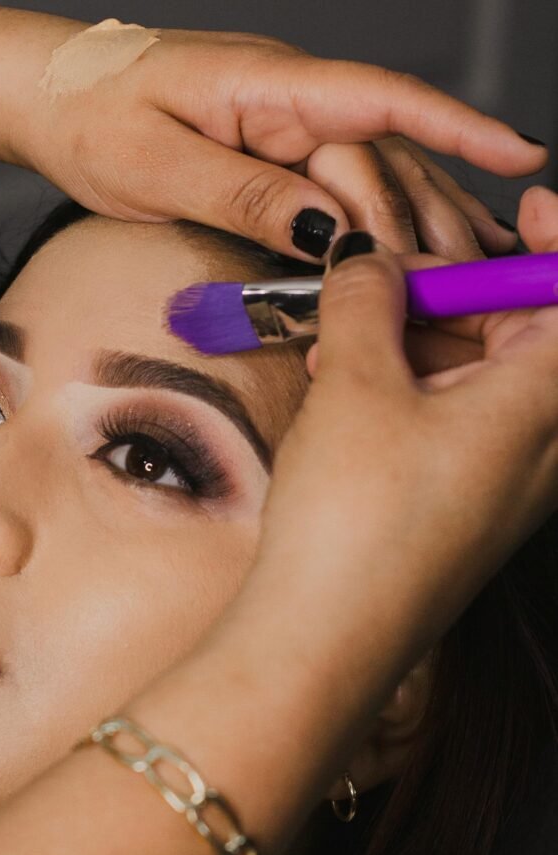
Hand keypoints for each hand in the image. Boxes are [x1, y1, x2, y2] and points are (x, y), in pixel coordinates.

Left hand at [12, 23, 544, 261]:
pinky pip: (331, 188)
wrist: (48, 100)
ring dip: (416, 220)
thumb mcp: (160, 165)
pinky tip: (406, 244)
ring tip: (467, 264)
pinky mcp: (265, 154)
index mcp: (267, 85)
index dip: (454, 127)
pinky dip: (372, 219)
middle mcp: (286, 100)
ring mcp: (278, 126)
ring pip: (365, 175)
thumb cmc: (91, 118)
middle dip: (428, 216)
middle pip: (381, 156)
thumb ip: (245, 195)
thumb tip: (325, 230)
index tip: (517, 153)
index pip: (378, 100)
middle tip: (469, 279)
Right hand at [247, 185, 557, 715]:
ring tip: (339, 345)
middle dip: (454, 296)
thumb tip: (368, 260)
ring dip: (417, 346)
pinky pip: (455, 424)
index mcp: (544, 405)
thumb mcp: (355, 385)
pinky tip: (343, 393)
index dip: (555, 246)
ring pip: (482, 380)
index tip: (519, 213)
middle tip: (381, 283)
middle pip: (525, 336)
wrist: (324, 636)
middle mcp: (542, 448)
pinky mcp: (463, 508)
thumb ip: (367, 302)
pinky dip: (410, 392)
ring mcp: (504, 483)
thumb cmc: (356, 524)